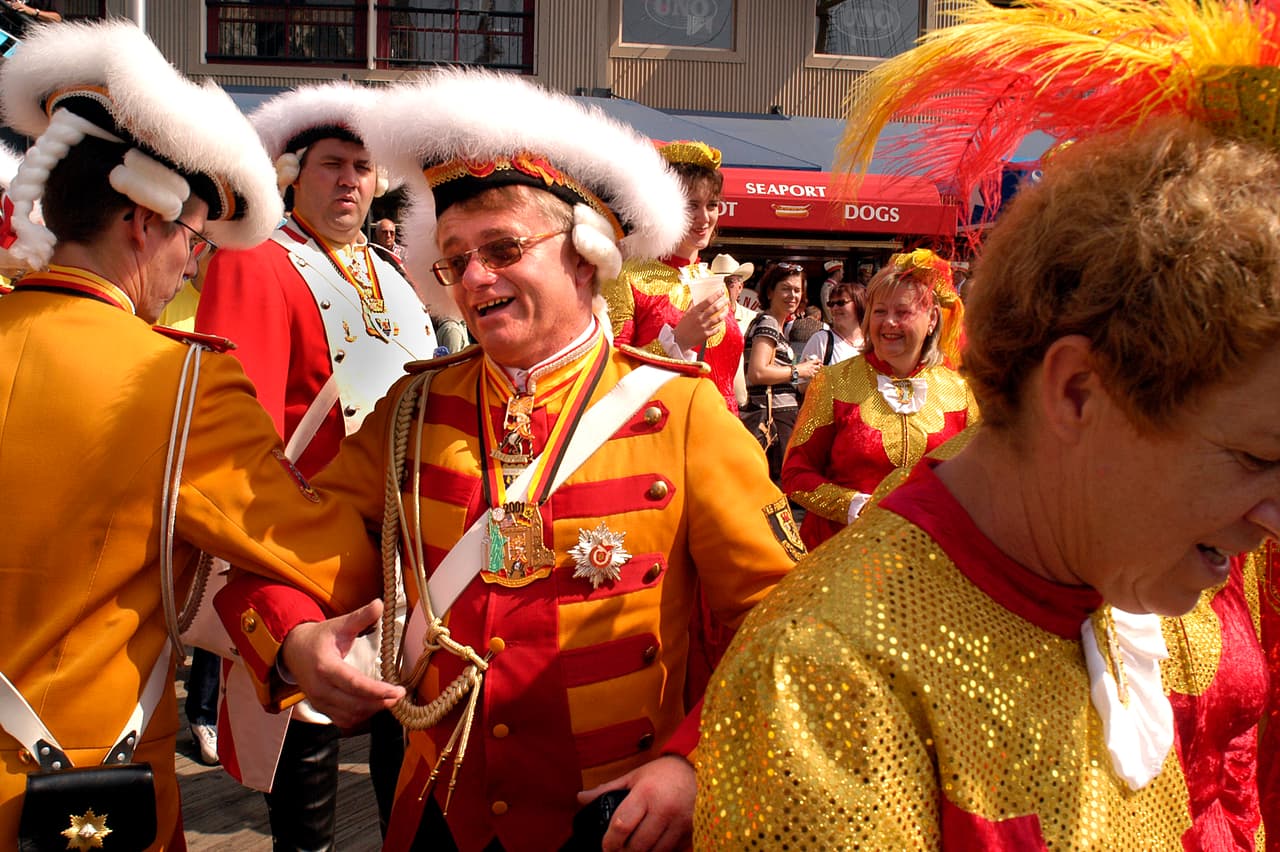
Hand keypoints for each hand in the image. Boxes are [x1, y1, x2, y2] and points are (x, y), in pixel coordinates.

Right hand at [280, 598, 404, 727]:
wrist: (293, 651)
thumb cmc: (319, 638)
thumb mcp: (339, 624)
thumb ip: (360, 617)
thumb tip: (379, 604)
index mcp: (325, 666)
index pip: (354, 684)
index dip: (378, 691)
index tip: (398, 690)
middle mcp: (320, 688)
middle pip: (354, 704)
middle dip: (380, 702)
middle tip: (400, 695)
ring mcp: (319, 701)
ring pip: (350, 715)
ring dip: (372, 710)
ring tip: (390, 699)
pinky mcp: (321, 708)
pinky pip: (343, 720)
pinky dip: (361, 716)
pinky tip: (374, 706)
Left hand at [578, 754, 695, 851]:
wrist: (698, 769)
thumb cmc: (663, 773)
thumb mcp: (634, 776)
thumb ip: (607, 790)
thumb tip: (580, 798)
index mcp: (646, 793)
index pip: (622, 825)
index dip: (610, 842)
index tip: (606, 846)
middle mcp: (664, 809)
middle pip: (638, 845)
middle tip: (618, 850)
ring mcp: (680, 822)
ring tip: (634, 848)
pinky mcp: (691, 831)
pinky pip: (673, 851)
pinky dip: (660, 851)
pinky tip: (653, 846)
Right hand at [672, 293, 728, 351]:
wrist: (679, 340)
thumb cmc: (682, 326)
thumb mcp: (686, 314)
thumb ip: (692, 305)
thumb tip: (695, 297)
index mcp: (694, 311)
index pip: (708, 301)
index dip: (716, 295)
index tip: (722, 291)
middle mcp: (700, 318)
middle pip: (715, 308)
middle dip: (723, 303)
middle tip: (727, 299)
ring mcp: (704, 327)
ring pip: (718, 318)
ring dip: (724, 313)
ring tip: (727, 310)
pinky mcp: (706, 335)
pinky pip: (717, 329)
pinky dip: (720, 325)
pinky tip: (722, 322)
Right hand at [797, 354, 820, 380]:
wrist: (796, 371)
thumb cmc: (798, 366)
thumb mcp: (803, 362)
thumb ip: (806, 360)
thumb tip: (806, 358)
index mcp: (810, 362)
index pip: (817, 360)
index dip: (820, 361)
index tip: (820, 362)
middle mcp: (812, 366)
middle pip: (818, 367)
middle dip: (818, 367)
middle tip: (816, 368)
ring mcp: (812, 371)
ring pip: (816, 371)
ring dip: (815, 371)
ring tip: (812, 371)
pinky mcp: (810, 375)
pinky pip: (813, 376)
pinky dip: (812, 375)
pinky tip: (810, 375)